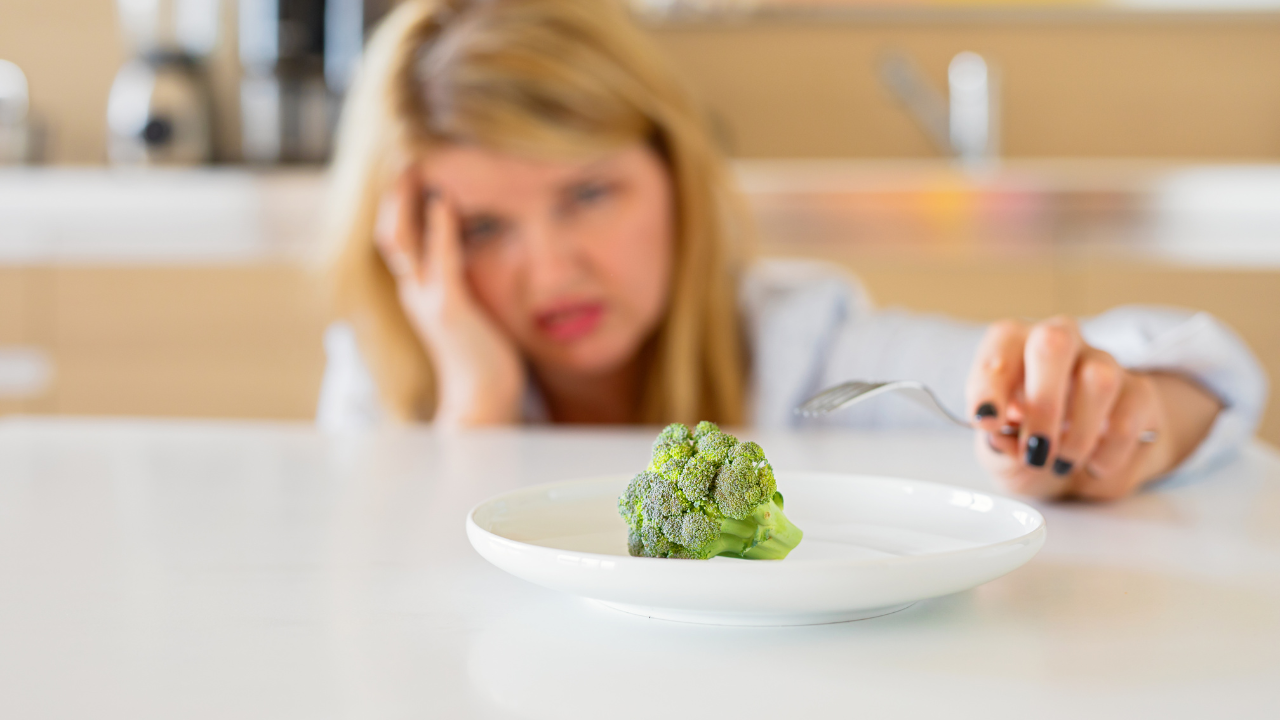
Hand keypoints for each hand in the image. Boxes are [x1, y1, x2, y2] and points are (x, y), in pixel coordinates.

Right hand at [375, 168, 524, 425]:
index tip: (410, 173)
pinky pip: (440, 260)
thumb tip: (476, 260)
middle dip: (393, 196)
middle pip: (389, 234)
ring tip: (414, 168)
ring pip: (401, 241)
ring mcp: (428, 300)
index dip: (400, 207)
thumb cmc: (484, 359)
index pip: (400, 241)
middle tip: (405, 160)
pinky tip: (444, 201)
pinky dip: (440, 228)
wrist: (483, 401)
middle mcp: (416, 293)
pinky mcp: (449, 308)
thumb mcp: (471, 312)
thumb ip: (465, 284)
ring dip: (405, 202)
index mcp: (420, 293)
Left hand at [966, 316, 1220, 500]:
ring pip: (1099, 379)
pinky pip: (1128, 416)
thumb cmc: (1029, 443)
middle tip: (1035, 450)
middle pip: (1055, 343)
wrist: (1085, 461)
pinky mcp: (1138, 391)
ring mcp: (1102, 362)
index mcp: (1015, 344)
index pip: (1002, 344)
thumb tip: (1001, 437)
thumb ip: (996, 448)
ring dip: (1078, 434)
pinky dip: (1108, 450)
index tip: (987, 423)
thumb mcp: (1001, 454)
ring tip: (1062, 463)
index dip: (991, 384)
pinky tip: (1093, 465)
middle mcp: (1060, 342)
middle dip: (1042, 403)